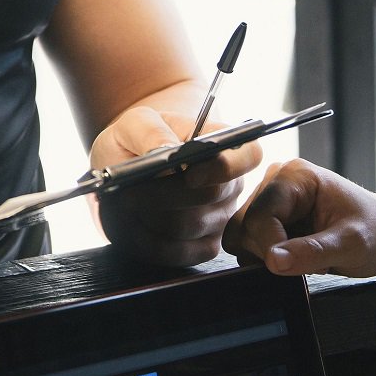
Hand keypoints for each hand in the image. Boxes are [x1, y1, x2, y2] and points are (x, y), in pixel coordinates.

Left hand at [89, 106, 263, 267]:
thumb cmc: (138, 139)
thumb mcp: (135, 122)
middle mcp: (230, 184)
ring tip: (125, 201)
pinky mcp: (203, 248)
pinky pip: (178, 253)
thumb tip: (167, 151)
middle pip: (210, 196)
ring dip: (150, 216)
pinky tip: (132, 222)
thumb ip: (151, 131)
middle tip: (129, 191)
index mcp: (225, 146)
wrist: (127, 166)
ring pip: (188, 226)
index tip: (190, 173)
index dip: (225, 166)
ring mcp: (220, 219)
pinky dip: (147, 240)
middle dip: (164, 194)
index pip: (250, 155)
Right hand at [224, 158, 375, 277]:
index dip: (273, 247)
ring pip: (242, 236)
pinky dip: (270, 257)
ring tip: (306, 255)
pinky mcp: (269, 215)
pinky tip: (297, 254)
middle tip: (311, 259)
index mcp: (295, 176)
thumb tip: (273, 261)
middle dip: (273, 253)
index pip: (259, 216)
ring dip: (270, 256)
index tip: (301, 264)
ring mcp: (270, 197)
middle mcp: (276, 180)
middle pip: (245, 226)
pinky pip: (250, 242)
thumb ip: (312, 252)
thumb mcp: (353, 244)